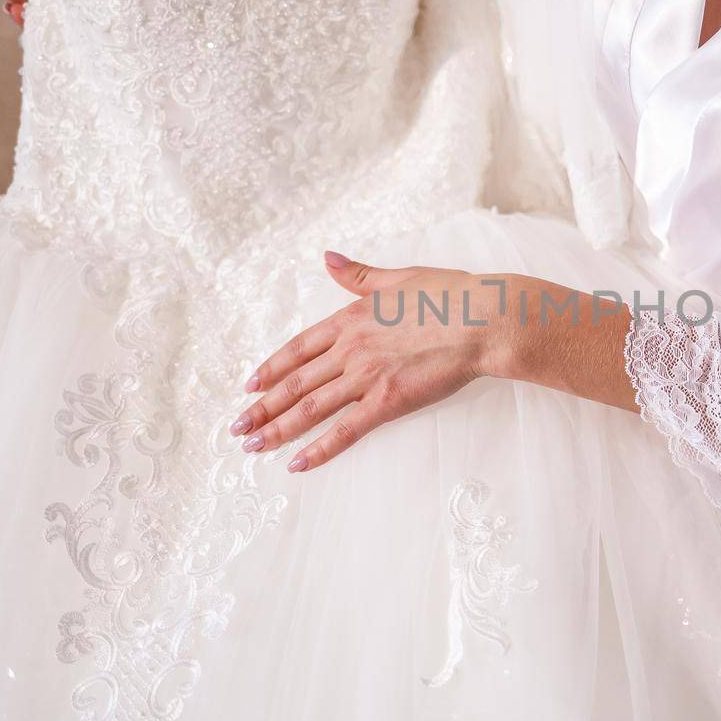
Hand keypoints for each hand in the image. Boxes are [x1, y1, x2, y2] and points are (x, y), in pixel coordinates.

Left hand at [231, 251, 636, 472]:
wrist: (484, 319)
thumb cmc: (450, 294)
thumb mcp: (398, 277)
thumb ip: (358, 275)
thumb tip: (328, 257)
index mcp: (351, 318)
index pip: (299, 348)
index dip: (272, 368)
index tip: (250, 385)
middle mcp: (351, 349)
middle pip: (295, 382)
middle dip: (262, 407)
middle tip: (236, 427)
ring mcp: (366, 376)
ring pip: (310, 408)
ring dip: (277, 429)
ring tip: (252, 446)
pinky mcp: (387, 402)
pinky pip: (345, 430)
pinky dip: (318, 448)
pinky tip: (297, 463)